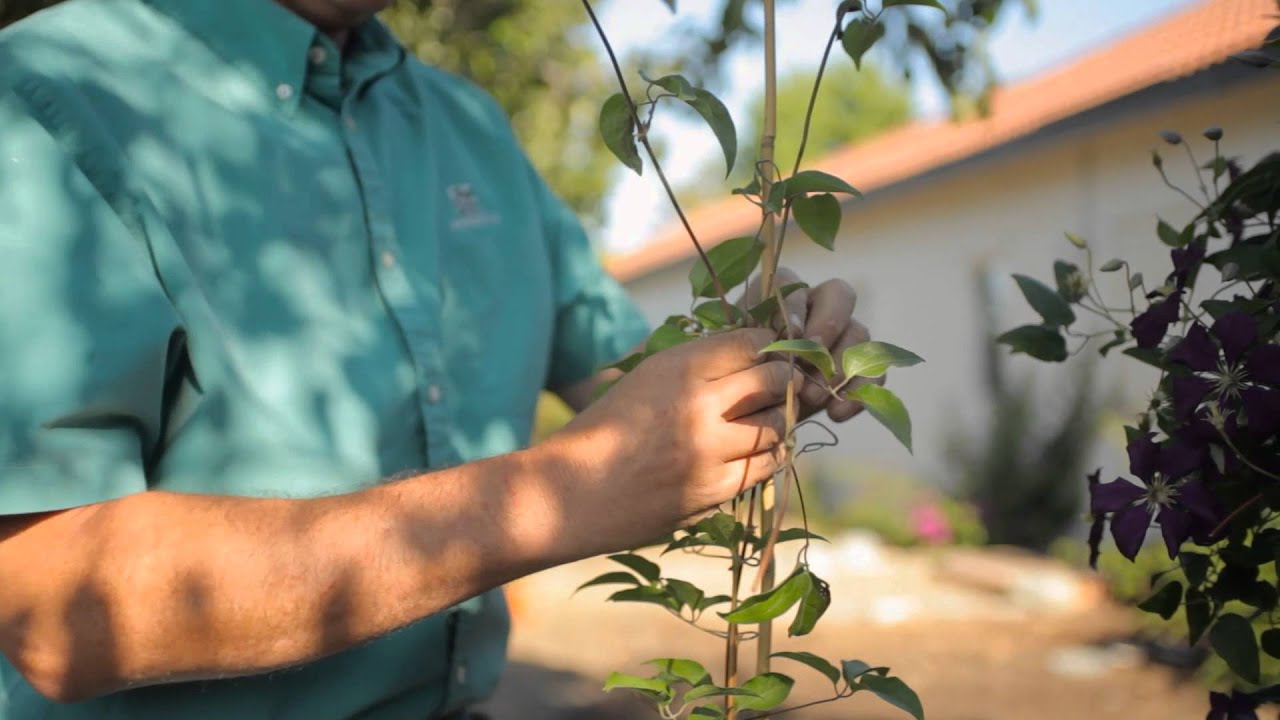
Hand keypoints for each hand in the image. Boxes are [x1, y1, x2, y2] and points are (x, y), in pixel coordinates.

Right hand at [546, 329, 801, 553]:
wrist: (570, 492)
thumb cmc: (605, 430)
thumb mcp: (644, 378)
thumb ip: (695, 365)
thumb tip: (753, 353)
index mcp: (677, 367)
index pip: (751, 341)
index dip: (768, 345)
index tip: (768, 353)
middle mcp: (698, 405)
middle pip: (773, 380)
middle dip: (782, 380)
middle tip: (779, 385)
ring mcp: (709, 451)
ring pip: (777, 424)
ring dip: (777, 420)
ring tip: (763, 420)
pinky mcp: (714, 490)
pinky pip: (765, 465)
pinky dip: (767, 455)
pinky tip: (754, 451)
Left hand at [743, 268, 882, 421]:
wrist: (753, 412)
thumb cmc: (741, 377)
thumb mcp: (738, 357)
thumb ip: (753, 340)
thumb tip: (783, 338)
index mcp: (781, 297)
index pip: (792, 282)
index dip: (794, 306)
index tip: (790, 334)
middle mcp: (817, 307)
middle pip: (839, 295)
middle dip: (828, 326)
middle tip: (810, 362)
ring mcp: (843, 335)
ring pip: (859, 333)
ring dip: (839, 366)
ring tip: (813, 397)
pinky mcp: (859, 367)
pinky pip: (874, 372)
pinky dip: (857, 393)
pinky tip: (835, 413)